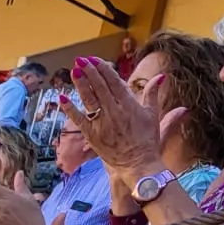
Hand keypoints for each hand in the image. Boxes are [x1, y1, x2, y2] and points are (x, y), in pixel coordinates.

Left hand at [65, 57, 166, 180]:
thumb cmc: (148, 141)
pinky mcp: (92, 135)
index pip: (114, 82)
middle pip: (100, 88)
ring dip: (81, 84)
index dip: (103, 70)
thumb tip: (160, 76)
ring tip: (74, 70)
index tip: (95, 59)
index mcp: (130, 106)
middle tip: (81, 59)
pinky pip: (78, 119)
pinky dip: (70, 108)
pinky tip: (63, 97)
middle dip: (90, 72)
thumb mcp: (154, 115)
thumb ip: (153, 94)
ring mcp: (102, 124)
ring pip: (89, 100)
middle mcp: (115, 113)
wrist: (138, 165)